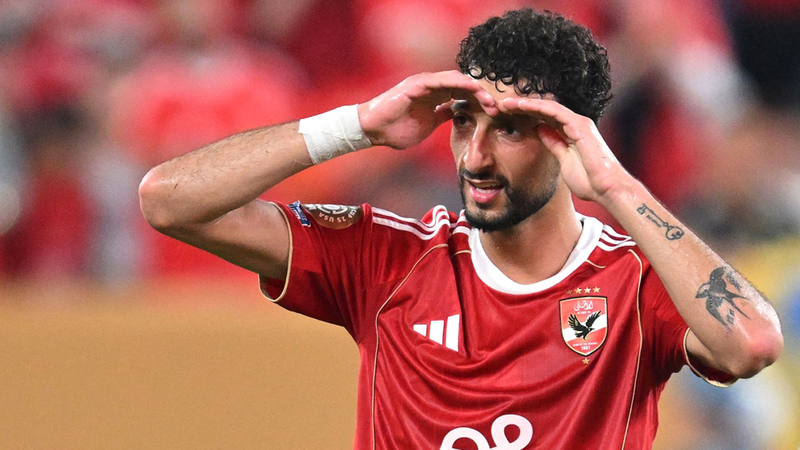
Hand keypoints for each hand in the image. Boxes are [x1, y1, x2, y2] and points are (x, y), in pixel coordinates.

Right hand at [357, 71, 498, 148]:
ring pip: (457, 80)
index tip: (494, 114)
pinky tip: (473, 89)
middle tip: (498, 108)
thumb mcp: (428, 124)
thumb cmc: (396, 129)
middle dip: (483, 96)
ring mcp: (425, 83)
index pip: (463, 95)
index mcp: (435, 96)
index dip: (480, 102)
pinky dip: (459, 83)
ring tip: (490, 100)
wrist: (373, 130)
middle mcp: (432, 86)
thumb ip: (443, 116)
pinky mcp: (418, 84)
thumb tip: (458, 113)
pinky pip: (442, 80)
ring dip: (475, 90)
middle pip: (464, 86)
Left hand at [498, 97, 629, 204]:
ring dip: (525, 103)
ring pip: (547, 106)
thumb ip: (554, 144)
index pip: (545, 118)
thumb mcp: (563, 160)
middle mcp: (576, 124)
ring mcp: (579, 123)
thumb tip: (541, 131)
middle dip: (522, 107)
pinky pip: (554, 111)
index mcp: (572, 132)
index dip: (526, 115)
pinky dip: (537, 106)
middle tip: (501, 105)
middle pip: (544, 110)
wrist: (607, 189)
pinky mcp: (580, 126)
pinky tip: (521, 105)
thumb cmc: (589, 181)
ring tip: (505, 102)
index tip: (506, 116)